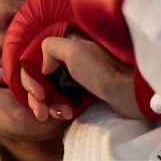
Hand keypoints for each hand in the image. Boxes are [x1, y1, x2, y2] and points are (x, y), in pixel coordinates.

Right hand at [21, 36, 143, 121]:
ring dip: (49, 106)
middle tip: (42, 113)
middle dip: (37, 98)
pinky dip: (60, 109)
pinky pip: (62, 101)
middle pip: (40, 80)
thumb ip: (50, 48)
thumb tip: (44, 68)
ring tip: (62, 114)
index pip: (34, 63)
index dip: (31, 80)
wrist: (130, 92)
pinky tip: (67, 115)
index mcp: (65, 46)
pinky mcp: (84, 94)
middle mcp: (68, 60)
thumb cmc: (102, 71)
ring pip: (50, 93)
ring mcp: (76, 78)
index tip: (39, 94)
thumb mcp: (73, 50)